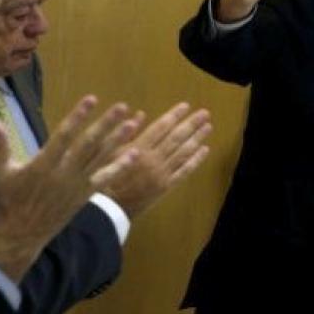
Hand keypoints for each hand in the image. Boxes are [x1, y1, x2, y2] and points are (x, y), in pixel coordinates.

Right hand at [0, 96, 141, 282]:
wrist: (22, 235)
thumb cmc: (9, 200)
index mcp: (43, 165)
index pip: (64, 136)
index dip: (78, 117)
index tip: (91, 99)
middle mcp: (63, 174)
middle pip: (88, 144)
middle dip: (106, 124)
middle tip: (122, 107)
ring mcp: (76, 185)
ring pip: (100, 158)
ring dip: (117, 140)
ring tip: (133, 124)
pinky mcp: (84, 195)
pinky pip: (105, 179)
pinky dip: (120, 167)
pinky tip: (135, 154)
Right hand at [105, 102, 211, 217]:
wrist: (107, 208)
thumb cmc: (105, 176)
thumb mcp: (110, 152)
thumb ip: (126, 133)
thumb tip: (140, 114)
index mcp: (139, 149)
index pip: (161, 127)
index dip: (174, 115)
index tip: (185, 105)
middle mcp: (153, 159)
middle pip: (176, 138)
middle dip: (191, 124)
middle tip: (204, 113)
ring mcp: (161, 174)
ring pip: (183, 153)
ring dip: (197, 139)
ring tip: (208, 127)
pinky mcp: (166, 187)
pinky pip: (184, 172)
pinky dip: (195, 160)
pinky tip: (204, 150)